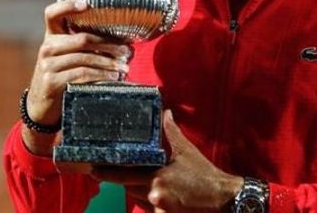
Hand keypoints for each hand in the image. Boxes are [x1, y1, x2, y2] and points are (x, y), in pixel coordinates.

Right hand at [22, 0, 130, 154]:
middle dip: (109, 44)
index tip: (86, 4)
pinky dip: (101, 76)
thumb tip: (123, 43)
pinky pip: (82, 74)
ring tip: (124, 67)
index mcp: (51, 36)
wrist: (42, 106)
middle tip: (127, 51)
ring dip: (109, 63)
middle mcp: (48, 47)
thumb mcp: (67, 56)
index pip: (52, 13)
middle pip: (83, 38)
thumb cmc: (62, 76)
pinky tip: (112, 77)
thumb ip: (85, 46)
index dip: (67, 6)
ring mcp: (47, 64)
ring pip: (86, 58)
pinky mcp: (51, 81)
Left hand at [93, 110, 242, 212]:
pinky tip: (160, 193)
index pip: (124, 174)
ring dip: (136, 189)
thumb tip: (166, 113)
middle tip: (106, 171)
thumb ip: (172, 132)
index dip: (107, 172)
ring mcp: (159, 207)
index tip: (94, 168)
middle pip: (127, 187)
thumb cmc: (204, 173)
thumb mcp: (187, 150)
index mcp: (158, 174)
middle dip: (121, 179)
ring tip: (139, 180)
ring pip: (137, 197)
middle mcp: (155, 192)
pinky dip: (149, 201)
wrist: (222, 197)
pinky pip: (148, 208)